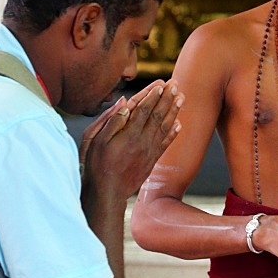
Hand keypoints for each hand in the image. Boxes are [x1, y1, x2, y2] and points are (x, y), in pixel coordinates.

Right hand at [80, 84, 183, 202]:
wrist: (107, 193)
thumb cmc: (96, 165)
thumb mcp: (96, 141)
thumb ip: (112, 121)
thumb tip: (125, 103)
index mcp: (128, 133)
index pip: (144, 109)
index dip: (153, 95)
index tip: (161, 84)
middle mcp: (142, 141)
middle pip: (158, 115)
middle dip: (167, 98)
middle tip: (176, 84)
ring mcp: (148, 151)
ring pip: (165, 127)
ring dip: (174, 111)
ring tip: (181, 98)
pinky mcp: (151, 160)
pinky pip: (165, 143)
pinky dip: (173, 133)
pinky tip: (179, 124)